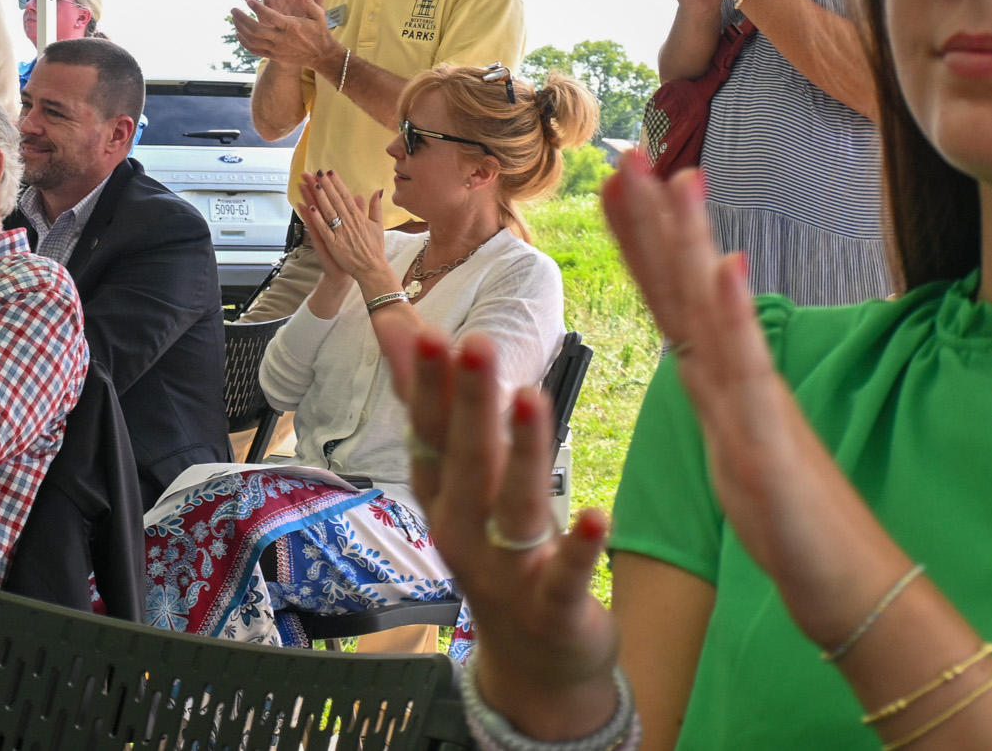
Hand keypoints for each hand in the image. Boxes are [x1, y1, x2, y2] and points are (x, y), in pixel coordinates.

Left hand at [230, 0, 337, 72]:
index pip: (271, 17)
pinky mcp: (273, 55)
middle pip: (256, 30)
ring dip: (241, 28)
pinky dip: (244, 41)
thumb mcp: (318, 14)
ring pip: (252, 40)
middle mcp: (282, 39)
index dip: (258, 8)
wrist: (321, 55)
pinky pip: (254, 50)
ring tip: (234, 17)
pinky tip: (239, 33)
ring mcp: (276, 49)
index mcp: (291, 26)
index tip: (248, 1)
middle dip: (243, 19)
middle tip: (234, 9)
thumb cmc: (319, 31)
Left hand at [298, 170, 398, 295]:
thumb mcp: (378, 225)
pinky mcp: (334, 244)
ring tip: (313, 184)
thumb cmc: (374, 248)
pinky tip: (310, 208)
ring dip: (320, 197)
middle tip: (317, 172)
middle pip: (335, 200)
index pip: (346, 196)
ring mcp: (340, 233)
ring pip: (328, 211)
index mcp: (359, 217)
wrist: (371, 269)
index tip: (330, 172)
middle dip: (326, 185)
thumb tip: (377, 191)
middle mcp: (349, 222)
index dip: (337, 183)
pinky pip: (324, 229)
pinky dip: (317, 219)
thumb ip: (376, 207)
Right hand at [393, 329, 620, 739]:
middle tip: (476, 344)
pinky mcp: (552, 608)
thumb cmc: (495, 549)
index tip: (429, 334)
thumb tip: (392, 328)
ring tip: (530, 399)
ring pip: (513, 507)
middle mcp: (464, 531)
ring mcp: (506, 572)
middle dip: (471, 402)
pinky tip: (598, 516)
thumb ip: (434, 406)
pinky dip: (580, 549)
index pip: (430, 434)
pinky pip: (566, 576)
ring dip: (522, 453)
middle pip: (468, 461)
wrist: (532, 662)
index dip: (428, 387)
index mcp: (442, 496)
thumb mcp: (459, 481)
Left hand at [601, 155, 901, 646]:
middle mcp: (732, 370)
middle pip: (685, 281)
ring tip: (679, 179)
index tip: (618, 178)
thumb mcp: (728, 436)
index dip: (642, 235)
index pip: (667, 291)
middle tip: (628, 148)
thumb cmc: (782, 510)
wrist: (837, 576)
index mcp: (713, 372)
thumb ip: (715, 383)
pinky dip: (735, 315)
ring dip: (695, 241)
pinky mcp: (767, 434)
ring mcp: (752, 396)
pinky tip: (727, 267)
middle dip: (655, 215)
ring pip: (715, 307)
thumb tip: (696, 340)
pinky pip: (747, 367)